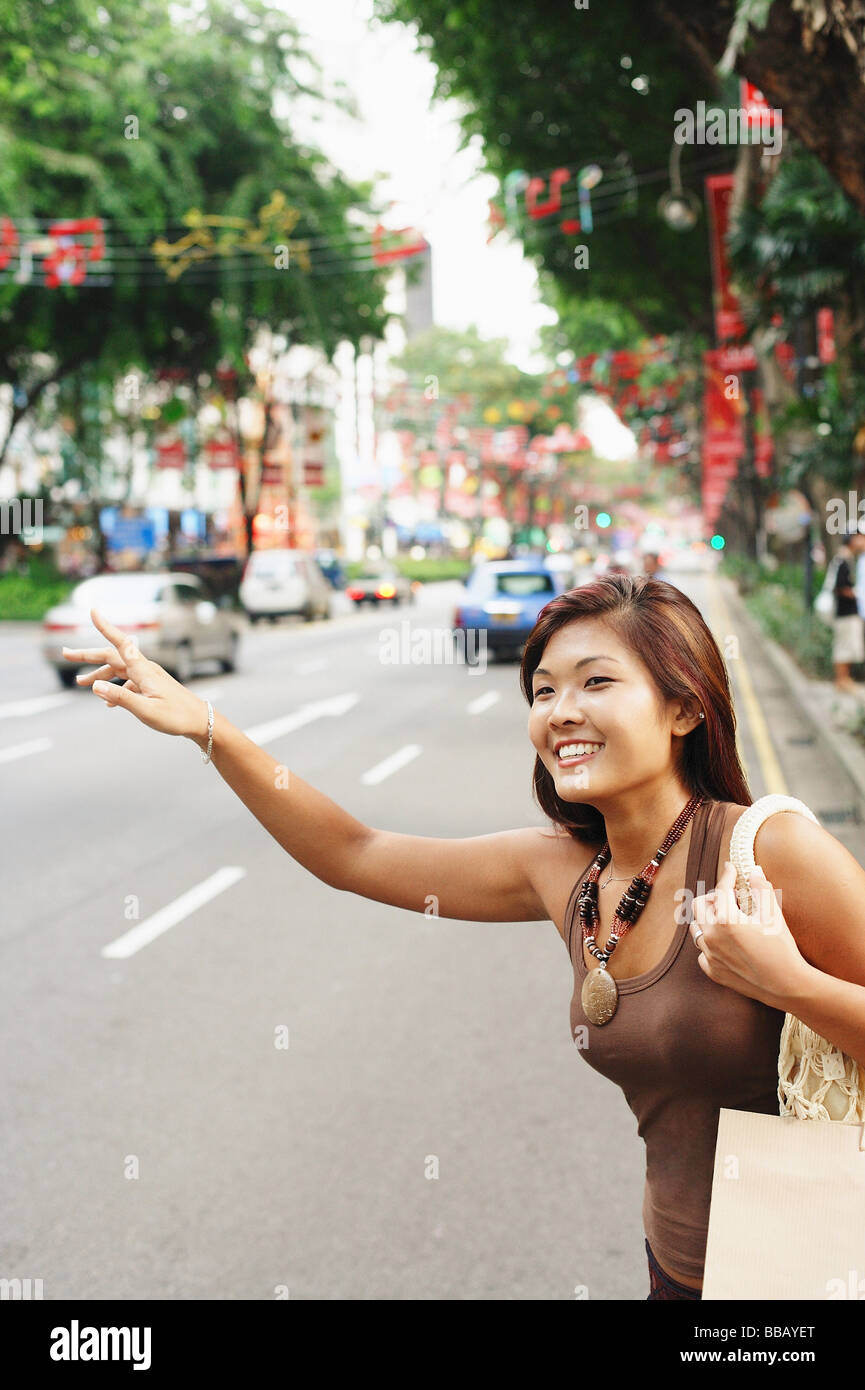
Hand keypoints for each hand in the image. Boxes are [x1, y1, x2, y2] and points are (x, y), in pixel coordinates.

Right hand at [62, 607, 208, 741]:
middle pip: (111, 656)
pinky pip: (128, 682)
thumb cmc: (176, 717)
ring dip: (99, 675)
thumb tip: (95, 686)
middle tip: (64, 653)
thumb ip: (120, 698)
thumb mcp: (146, 711)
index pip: (119, 644)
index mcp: (143, 670)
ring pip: (118, 669)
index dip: (105, 627)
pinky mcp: (152, 686)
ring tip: (79, 683)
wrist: (201, 721)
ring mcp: (149, 676)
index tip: (93, 611)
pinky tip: (108, 703)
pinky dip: (115, 688)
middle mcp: (145, 668)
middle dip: (88, 655)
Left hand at [689, 860, 809, 1008]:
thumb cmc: (781, 948)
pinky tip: (728, 943)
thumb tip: (754, 871)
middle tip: (731, 897)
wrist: (786, 985)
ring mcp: (709, 955)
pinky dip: (712, 943)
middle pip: (699, 905)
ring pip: (698, 928)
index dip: (728, 875)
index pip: (721, 889)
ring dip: (709, 919)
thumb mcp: (773, 914)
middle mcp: (711, 936)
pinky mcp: (712, 970)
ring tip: (729, 919)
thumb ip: (761, 889)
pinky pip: (703, 950)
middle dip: (714, 897)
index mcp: (725, 919)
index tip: (731, 868)